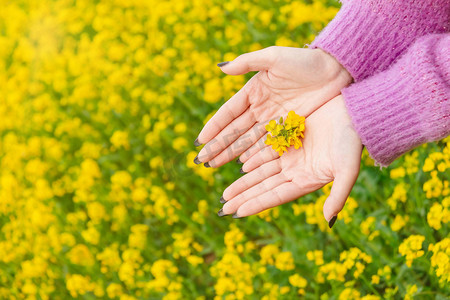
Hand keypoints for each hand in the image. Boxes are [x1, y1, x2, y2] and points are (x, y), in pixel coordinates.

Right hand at [195, 46, 351, 167]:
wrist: (336, 70)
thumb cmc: (305, 61)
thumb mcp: (274, 57)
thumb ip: (247, 62)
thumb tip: (221, 68)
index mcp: (253, 91)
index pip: (228, 113)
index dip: (214, 127)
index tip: (200, 141)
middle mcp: (260, 108)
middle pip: (234, 131)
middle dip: (218, 146)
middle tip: (201, 161)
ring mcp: (274, 120)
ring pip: (248, 141)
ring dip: (232, 154)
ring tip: (215, 166)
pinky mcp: (289, 129)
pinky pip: (268, 146)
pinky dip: (255, 155)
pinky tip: (243, 166)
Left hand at [218, 95, 362, 224]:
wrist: (355, 112)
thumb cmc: (353, 141)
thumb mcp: (347, 168)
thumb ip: (338, 195)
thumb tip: (329, 222)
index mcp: (306, 180)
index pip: (275, 195)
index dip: (256, 204)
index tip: (236, 213)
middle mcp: (296, 170)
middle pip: (263, 186)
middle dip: (243, 196)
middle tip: (223, 206)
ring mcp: (291, 154)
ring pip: (260, 170)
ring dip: (243, 180)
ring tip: (226, 192)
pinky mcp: (288, 136)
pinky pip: (264, 150)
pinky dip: (251, 158)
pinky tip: (238, 163)